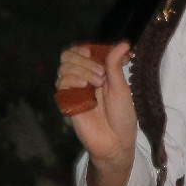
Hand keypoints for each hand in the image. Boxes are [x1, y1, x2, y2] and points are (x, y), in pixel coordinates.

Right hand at [57, 40, 137, 164]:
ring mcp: (74, 90)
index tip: (99, 54)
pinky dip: (72, 79)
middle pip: (68, 56)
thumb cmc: (122, 116)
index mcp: (96, 73)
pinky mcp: (67, 102)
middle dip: (84, 60)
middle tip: (101, 74)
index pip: (82, 51)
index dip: (87, 49)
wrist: (116, 142)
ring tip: (97, 84)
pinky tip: (84, 86)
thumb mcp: (121, 87)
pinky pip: (61, 83)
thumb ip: (116, 65)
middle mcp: (82, 78)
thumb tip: (123, 43)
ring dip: (82, 70)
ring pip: (64, 67)